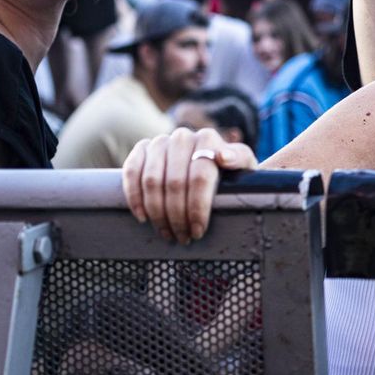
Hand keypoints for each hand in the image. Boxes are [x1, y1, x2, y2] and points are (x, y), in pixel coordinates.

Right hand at [123, 127, 256, 244]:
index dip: (197, 208)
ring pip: (152, 181)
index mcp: (208, 139)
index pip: (200, 177)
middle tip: (182, 238)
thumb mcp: (242, 164)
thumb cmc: (228, 170)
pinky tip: (143, 217)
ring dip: (157, 213)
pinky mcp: (141, 149)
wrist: (208, 162)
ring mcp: (159, 142)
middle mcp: (182, 136)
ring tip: (167, 233)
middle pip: (174, 183)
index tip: (198, 231)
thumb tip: (223, 157)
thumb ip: (239, 158)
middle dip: (177, 216)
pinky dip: (134, 197)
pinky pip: (131, 173)